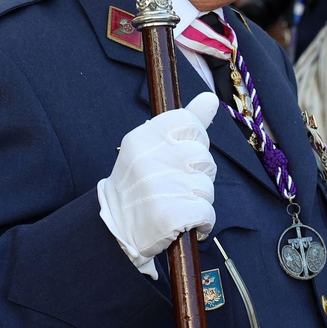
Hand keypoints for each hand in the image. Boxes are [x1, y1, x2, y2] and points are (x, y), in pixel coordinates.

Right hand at [98, 92, 220, 278]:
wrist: (115, 229)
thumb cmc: (138, 183)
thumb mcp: (150, 146)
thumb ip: (185, 122)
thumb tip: (211, 98)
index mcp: (144, 137)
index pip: (190, 122)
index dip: (194, 140)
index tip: (181, 153)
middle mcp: (151, 158)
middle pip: (204, 157)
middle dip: (197, 174)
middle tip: (174, 184)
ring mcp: (162, 187)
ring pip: (208, 187)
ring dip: (198, 199)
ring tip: (175, 203)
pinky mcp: (172, 216)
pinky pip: (208, 213)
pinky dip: (202, 221)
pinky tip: (184, 222)